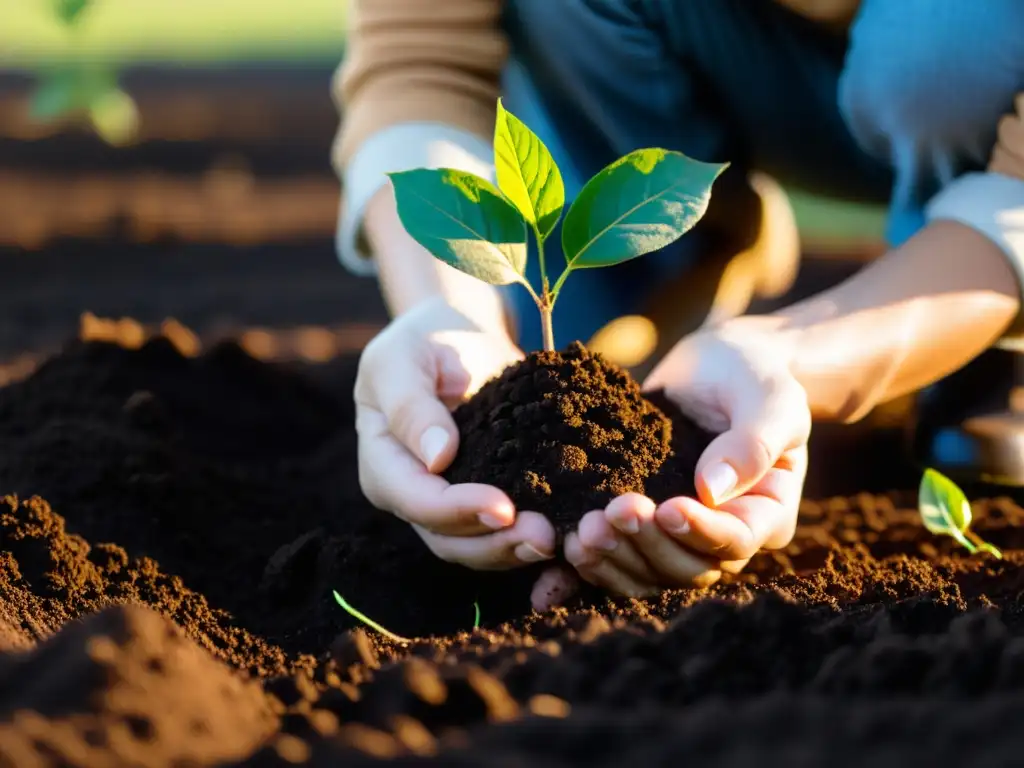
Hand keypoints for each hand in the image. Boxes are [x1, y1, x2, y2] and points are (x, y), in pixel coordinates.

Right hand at [355, 297, 565, 590]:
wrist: (461, 336)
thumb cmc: (424, 341)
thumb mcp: (403, 360)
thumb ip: (412, 406)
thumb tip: (438, 458)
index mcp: (384, 466)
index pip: (418, 501)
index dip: (459, 510)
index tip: (504, 508)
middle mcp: (414, 496)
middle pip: (449, 539)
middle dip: (496, 543)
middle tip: (545, 536)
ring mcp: (451, 503)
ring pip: (479, 547)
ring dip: (517, 550)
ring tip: (559, 540)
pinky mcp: (487, 498)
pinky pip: (506, 531)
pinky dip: (532, 541)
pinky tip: (569, 539)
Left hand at [564, 318, 809, 595]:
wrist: (712, 366)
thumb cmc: (750, 375)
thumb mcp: (768, 396)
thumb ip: (753, 441)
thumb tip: (713, 490)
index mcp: (766, 513)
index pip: (736, 541)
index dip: (700, 532)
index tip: (666, 508)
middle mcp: (722, 536)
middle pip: (686, 567)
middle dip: (645, 545)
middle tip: (608, 515)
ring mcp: (677, 536)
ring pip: (647, 572)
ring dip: (612, 559)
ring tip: (579, 532)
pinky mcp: (639, 527)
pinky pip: (615, 559)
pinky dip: (585, 569)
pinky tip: (555, 564)